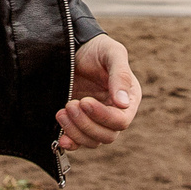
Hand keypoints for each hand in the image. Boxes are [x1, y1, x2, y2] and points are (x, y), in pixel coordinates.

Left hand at [55, 34, 140, 151]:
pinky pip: (79, 142)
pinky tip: (61, 138)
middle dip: (86, 123)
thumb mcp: (112, 53)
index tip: (84, 101)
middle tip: (70, 104)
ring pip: (92, 141)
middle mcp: (115, 113)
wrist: (75, 47)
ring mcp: (97, 119)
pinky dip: (71, 142)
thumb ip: (120, 75)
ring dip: (76, 131)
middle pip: (107, 135)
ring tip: (61, 112)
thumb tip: (123, 103)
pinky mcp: (80, 122)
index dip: (103, 116)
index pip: (121, 121)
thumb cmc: (97, 48)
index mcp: (129, 99)